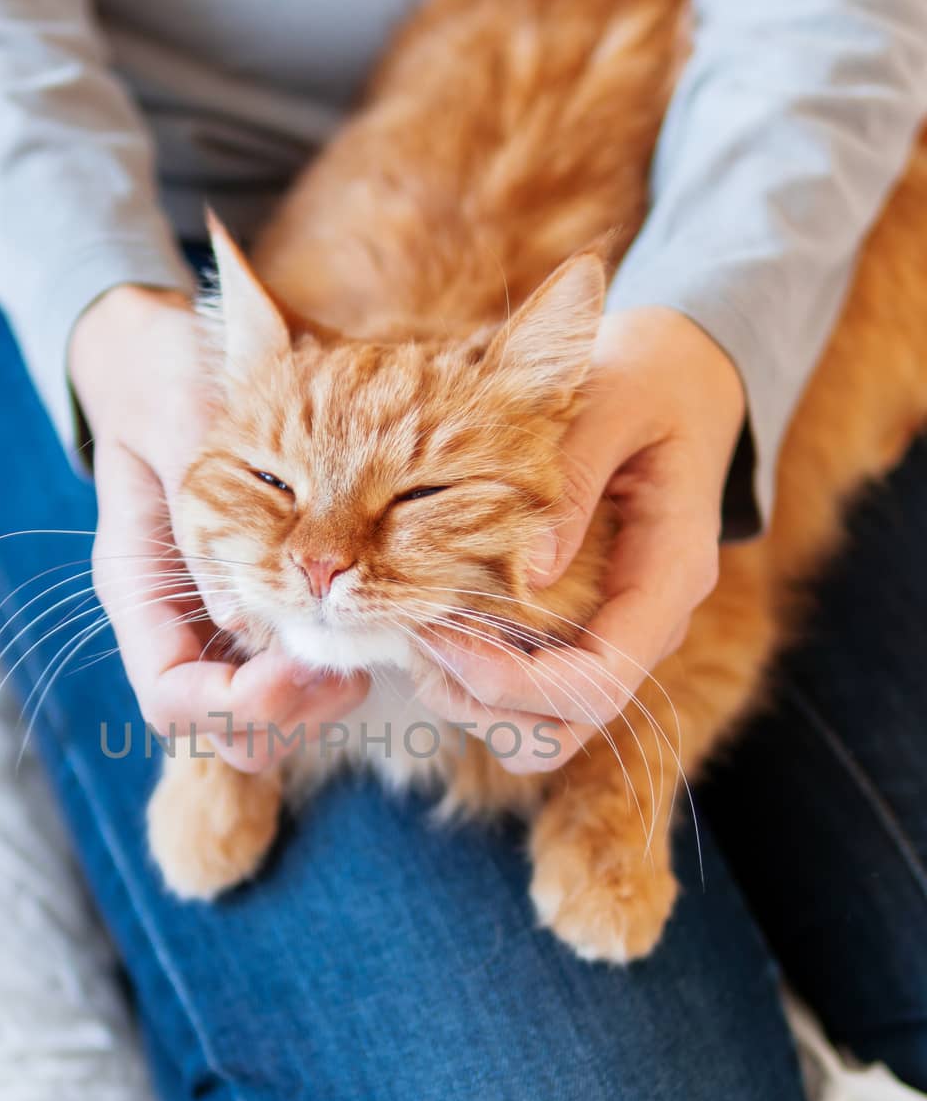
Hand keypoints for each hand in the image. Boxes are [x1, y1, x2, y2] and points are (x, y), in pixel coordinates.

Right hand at [70, 284, 366, 772]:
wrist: (163, 351)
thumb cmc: (167, 376)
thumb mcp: (183, 423)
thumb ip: (209, 515)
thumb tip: (244, 620)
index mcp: (137, 587)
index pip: (170, 696)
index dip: (230, 705)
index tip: (292, 670)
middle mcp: (174, 620)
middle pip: (217, 727)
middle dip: (285, 716)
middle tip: (350, 671)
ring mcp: (215, 620)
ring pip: (259, 716)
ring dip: (315, 705)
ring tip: (369, 653)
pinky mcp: (259, 608)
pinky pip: (288, 674)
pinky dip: (328, 674)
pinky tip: (369, 629)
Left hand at [417, 306, 745, 771]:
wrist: (683, 374)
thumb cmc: (647, 376)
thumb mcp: (613, 400)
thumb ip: (572, 482)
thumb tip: (526, 576)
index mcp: (670, 574)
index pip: (597, 683)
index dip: (510, 683)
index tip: (435, 633)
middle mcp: (651, 624)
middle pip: (565, 727)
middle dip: (482, 705)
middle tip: (416, 637)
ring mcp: (620, 633)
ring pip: (544, 726)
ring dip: (473, 701)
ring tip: (419, 631)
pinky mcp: (589, 627)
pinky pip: (533, 692)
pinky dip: (478, 680)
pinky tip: (438, 622)